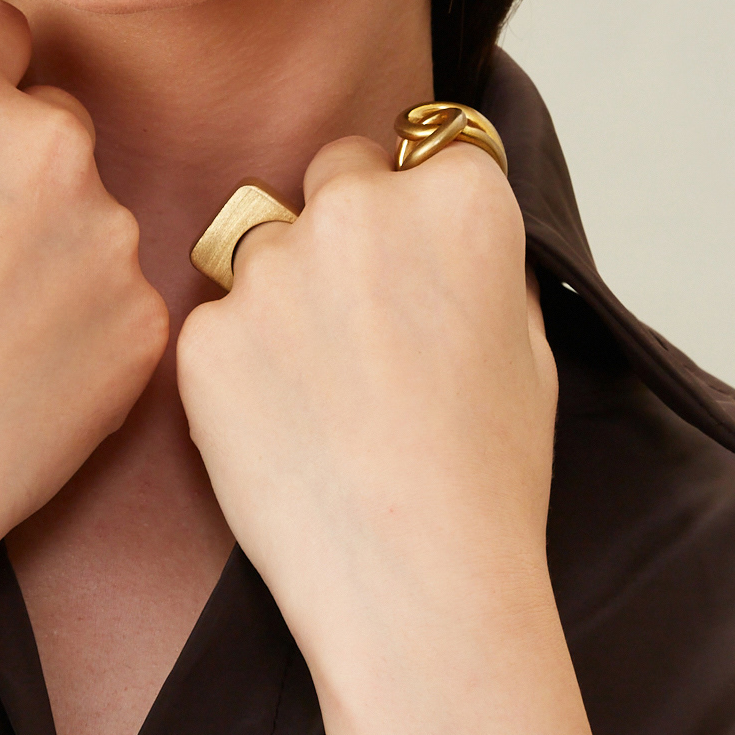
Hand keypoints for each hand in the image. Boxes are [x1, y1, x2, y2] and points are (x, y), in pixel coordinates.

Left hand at [175, 136, 557, 683]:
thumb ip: (481, 256)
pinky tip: (280, 431)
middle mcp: (361, 207)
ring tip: (321, 392)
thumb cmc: (488, 476)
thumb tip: (443, 216)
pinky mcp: (206, 333)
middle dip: (344, 227)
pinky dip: (237, 365)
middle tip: (364, 329)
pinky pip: (216, 322)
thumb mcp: (528, 342)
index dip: (420, 208)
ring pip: (261, 241)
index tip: (421, 267)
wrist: (419, 586)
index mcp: (459, 197)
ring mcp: (273, 266)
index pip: (424, 148)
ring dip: (281, 289)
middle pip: (335, 174)